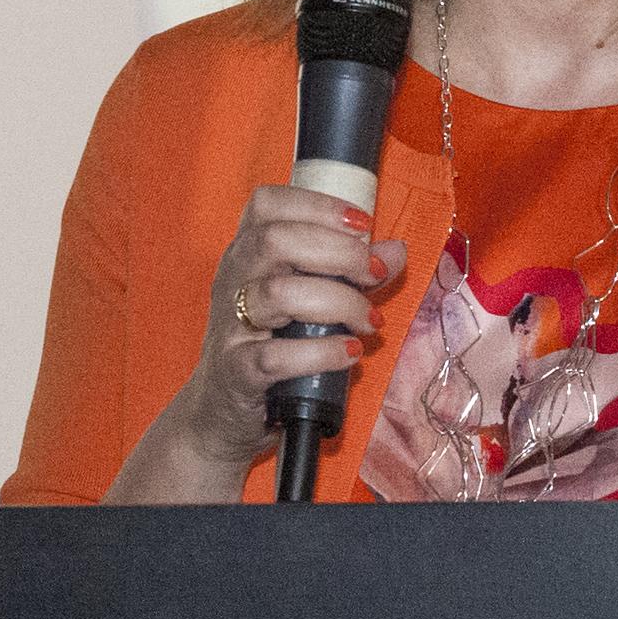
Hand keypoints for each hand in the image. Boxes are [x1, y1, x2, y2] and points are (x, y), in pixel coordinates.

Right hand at [167, 185, 408, 475]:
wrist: (221, 414)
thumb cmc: (270, 345)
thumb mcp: (309, 301)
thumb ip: (350, 273)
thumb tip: (396, 251)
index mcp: (247, 253)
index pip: (266, 204)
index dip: (317, 205)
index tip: (363, 223)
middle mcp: (232, 280)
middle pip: (274, 240)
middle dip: (338, 251)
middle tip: (375, 273)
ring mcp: (230, 326)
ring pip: (277, 293)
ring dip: (338, 302)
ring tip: (370, 321)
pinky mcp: (236, 372)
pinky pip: (274, 357)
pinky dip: (320, 352)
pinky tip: (349, 353)